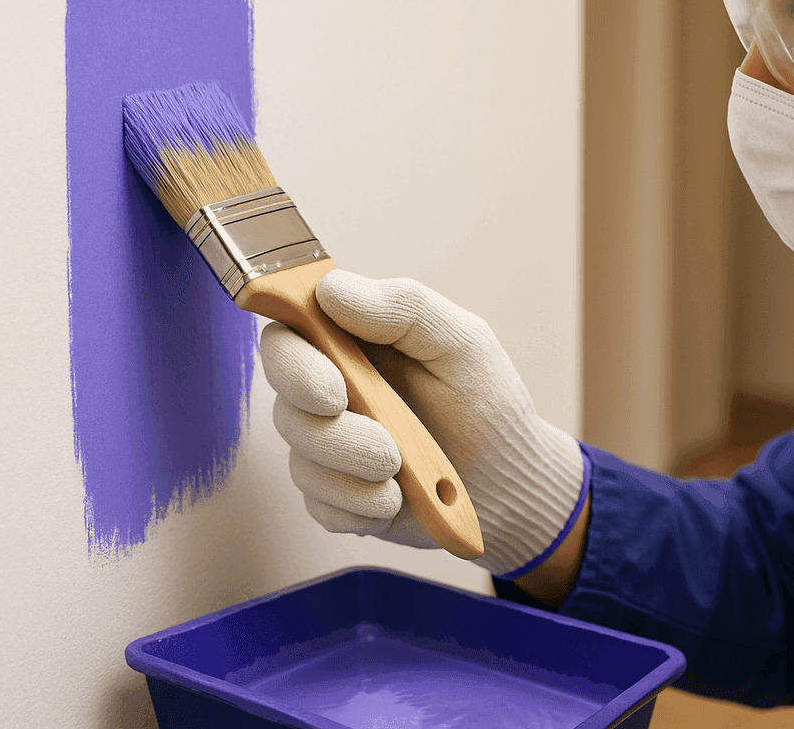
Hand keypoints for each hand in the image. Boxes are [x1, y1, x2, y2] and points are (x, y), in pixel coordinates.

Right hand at [259, 269, 586, 576]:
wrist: (508, 480)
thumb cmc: (485, 401)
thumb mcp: (460, 341)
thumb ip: (402, 308)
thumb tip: (330, 289)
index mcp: (351, 344)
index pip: (287, 336)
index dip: (291, 356)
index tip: (332, 382)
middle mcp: (332, 392)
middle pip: (285, 400)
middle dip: (325, 423)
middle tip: (378, 438)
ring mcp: (331, 446)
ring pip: (303, 457)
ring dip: (355, 465)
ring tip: (402, 466)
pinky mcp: (337, 496)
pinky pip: (321, 504)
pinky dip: (360, 504)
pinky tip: (398, 498)